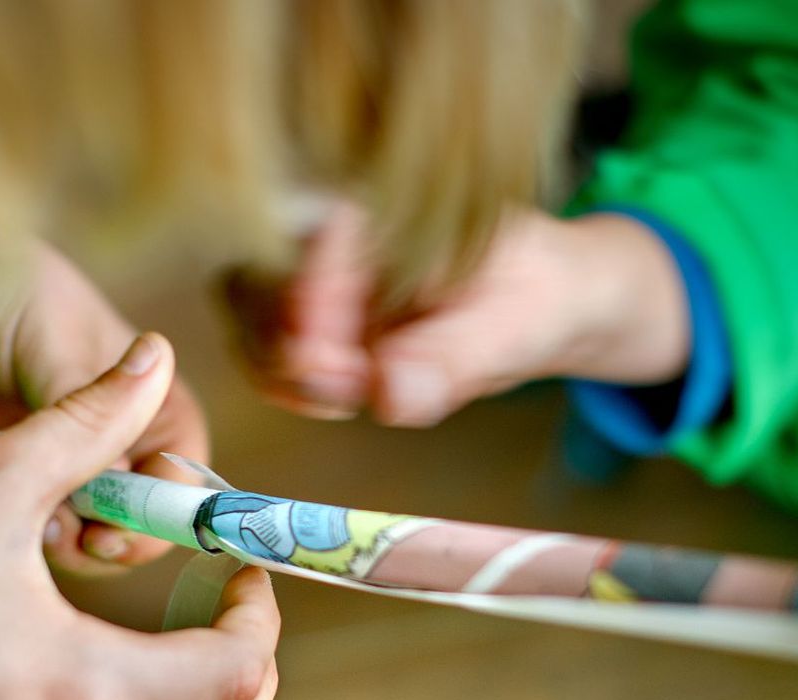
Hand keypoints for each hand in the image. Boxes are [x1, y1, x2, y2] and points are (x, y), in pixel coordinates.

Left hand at [0, 242, 209, 574]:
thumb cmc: (6, 291)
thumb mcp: (54, 342)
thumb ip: (86, 408)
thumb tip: (124, 459)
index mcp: (153, 404)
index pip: (181, 481)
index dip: (160, 517)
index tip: (116, 533)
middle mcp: (120, 444)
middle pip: (138, 526)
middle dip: (106, 539)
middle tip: (67, 533)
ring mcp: (66, 469)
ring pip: (82, 541)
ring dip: (59, 540)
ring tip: (25, 515)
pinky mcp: (15, 486)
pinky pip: (27, 535)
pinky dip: (14, 536)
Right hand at [226, 201, 689, 426]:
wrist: (550, 298)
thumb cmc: (541, 291)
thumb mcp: (515, 324)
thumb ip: (453, 357)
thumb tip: (388, 397)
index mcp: (374, 201)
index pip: (299, 248)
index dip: (304, 316)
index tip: (334, 377)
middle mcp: (328, 227)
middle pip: (249, 280)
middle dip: (280, 348)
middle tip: (338, 394)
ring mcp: (312, 272)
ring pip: (248, 318)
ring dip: (281, 372)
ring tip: (343, 399)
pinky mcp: (312, 314)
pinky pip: (268, 348)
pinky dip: (291, 384)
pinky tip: (340, 399)